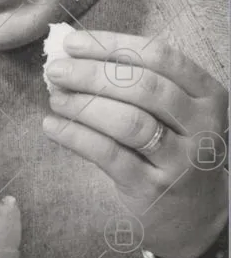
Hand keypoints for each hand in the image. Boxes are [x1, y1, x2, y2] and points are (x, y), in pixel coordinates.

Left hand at [42, 30, 228, 257]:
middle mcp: (202, 124)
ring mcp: (181, 160)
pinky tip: (52, 126)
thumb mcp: (169, 112)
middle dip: (91, 74)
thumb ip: (132, 82)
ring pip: (129, 122)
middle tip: (55, 70)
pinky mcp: (153, 188)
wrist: (193, 214)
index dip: (111, 45)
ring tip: (55, 99)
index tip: (72, 43)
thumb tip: (73, 56)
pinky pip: (109, 155)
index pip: (159, 56)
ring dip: (83, 105)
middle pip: (143, 87)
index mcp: (206, 93)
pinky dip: (75, 136)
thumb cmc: (171, 147)